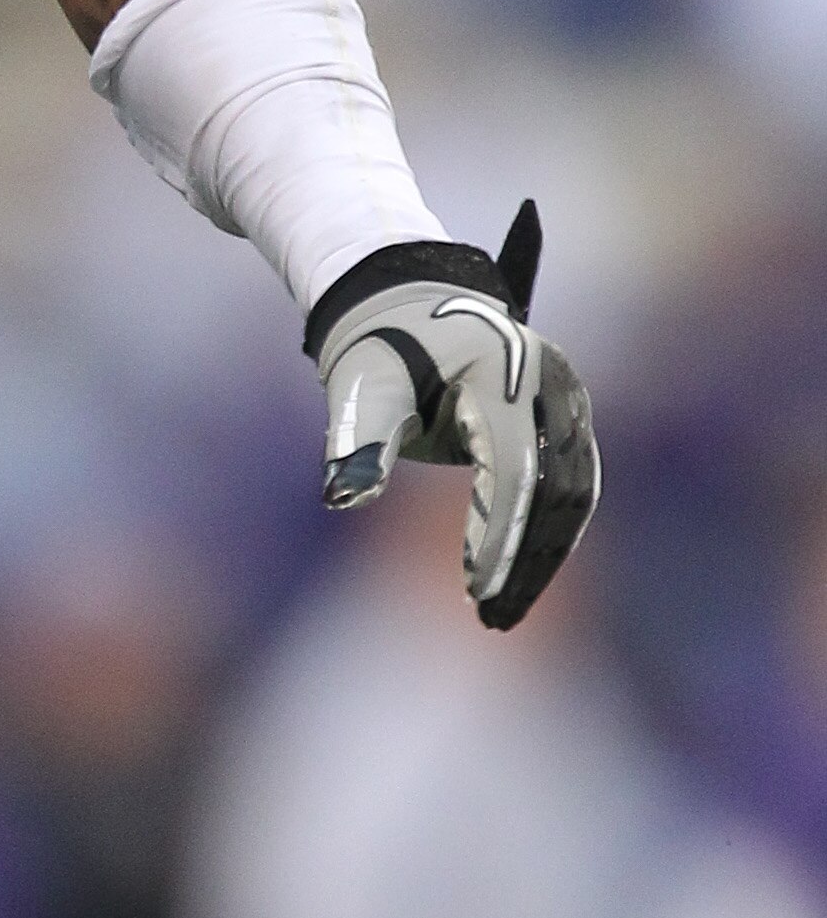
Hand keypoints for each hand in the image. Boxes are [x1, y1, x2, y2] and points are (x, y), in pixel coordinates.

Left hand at [306, 200, 598, 632]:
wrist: (407, 299)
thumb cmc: (378, 346)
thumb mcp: (358, 387)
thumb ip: (357, 439)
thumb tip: (344, 498)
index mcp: (502, 374)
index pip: (514, 470)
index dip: (498, 534)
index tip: (475, 591)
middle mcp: (548, 386)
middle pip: (557, 489)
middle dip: (527, 559)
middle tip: (491, 619)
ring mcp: (565, 401)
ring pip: (574, 493)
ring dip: (545, 555)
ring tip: (503, 612)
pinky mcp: (564, 420)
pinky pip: (572, 484)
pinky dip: (551, 533)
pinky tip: (519, 577)